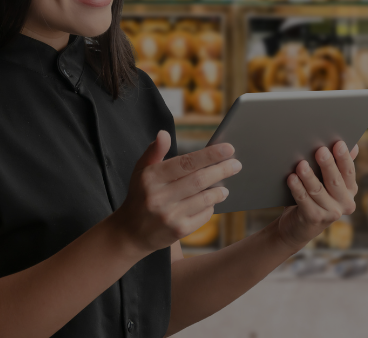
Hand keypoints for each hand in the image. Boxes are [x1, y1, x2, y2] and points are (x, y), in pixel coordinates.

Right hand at [112, 131, 240, 254]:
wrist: (130, 232)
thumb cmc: (140, 195)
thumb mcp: (141, 171)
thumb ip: (154, 151)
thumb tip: (164, 134)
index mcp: (151, 178)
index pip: (186, 162)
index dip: (210, 155)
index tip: (228, 148)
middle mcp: (159, 197)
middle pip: (199, 180)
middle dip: (222, 170)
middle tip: (237, 164)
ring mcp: (169, 216)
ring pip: (205, 198)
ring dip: (219, 191)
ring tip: (225, 185)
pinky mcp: (178, 231)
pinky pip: (203, 215)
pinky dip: (210, 206)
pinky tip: (211, 202)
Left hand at [276, 140, 358, 250]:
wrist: (298, 226)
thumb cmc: (314, 198)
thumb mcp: (328, 182)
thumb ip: (340, 165)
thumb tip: (354, 146)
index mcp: (350, 190)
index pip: (349, 171)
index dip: (344, 157)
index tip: (338, 143)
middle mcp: (344, 203)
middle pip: (335, 180)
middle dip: (327, 164)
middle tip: (320, 150)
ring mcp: (330, 213)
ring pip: (318, 191)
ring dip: (309, 177)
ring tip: (301, 164)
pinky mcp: (314, 219)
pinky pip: (304, 200)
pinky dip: (297, 188)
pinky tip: (291, 178)